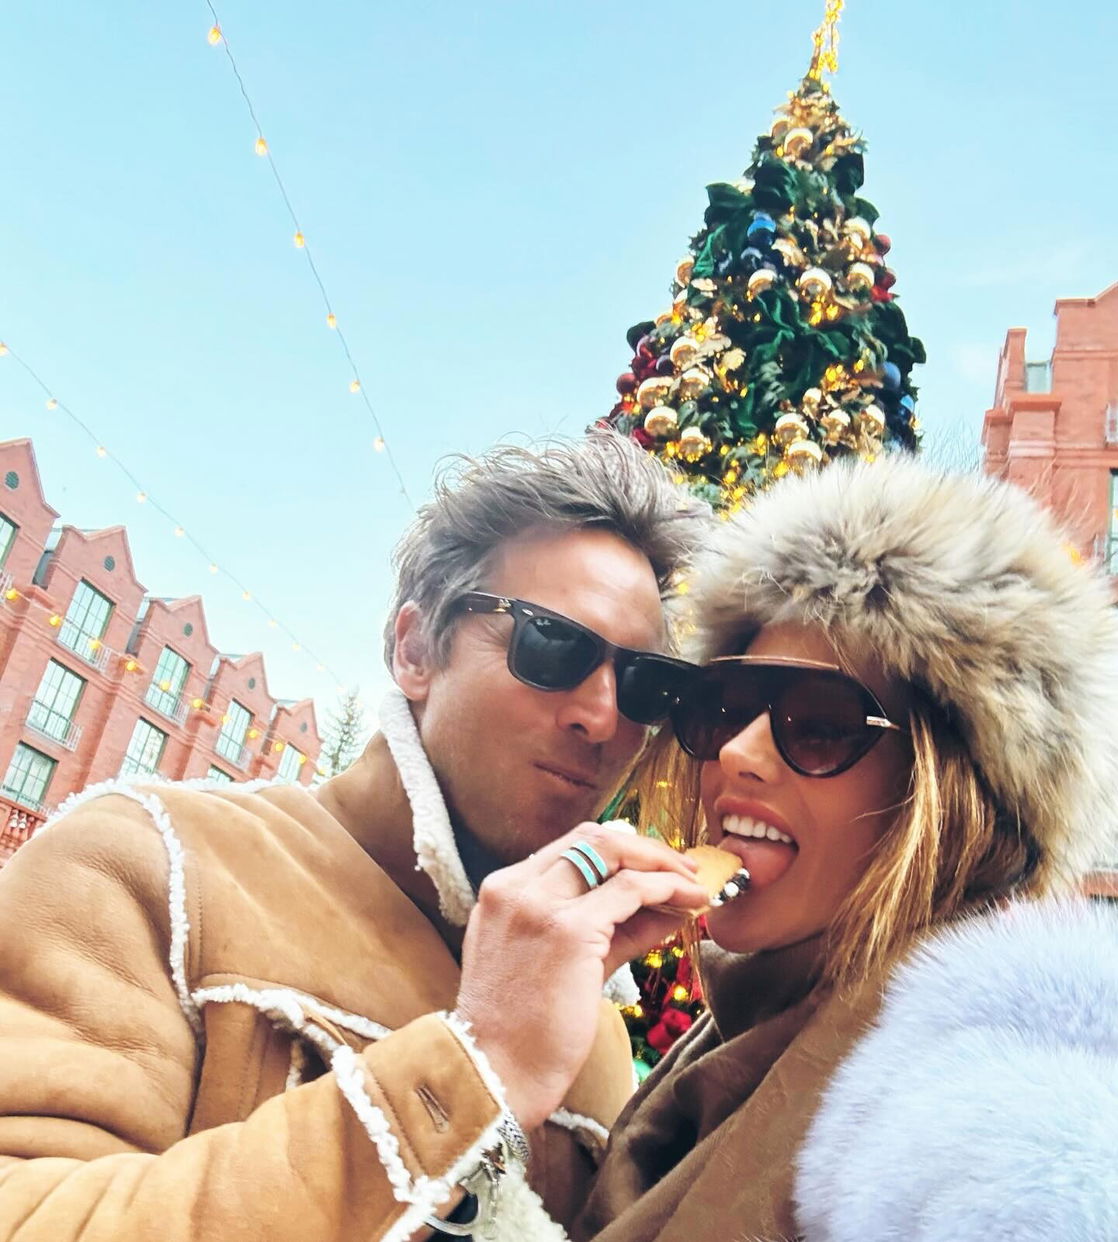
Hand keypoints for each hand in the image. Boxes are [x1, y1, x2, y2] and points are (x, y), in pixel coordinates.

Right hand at [454, 823, 707, 1129]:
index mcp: (505, 890)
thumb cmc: (523, 1031)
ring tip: (694, 884)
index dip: (621, 849)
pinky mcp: (569, 930)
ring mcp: (541, 905)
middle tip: (683, 867)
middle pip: (593, 838)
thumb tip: (666, 907)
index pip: (571, 846)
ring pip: (614, 853)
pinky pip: (631, 891)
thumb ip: (610, 930)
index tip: (654, 865)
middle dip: (646, 848)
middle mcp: (517, 887)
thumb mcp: (564, 964)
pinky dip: (666, 889)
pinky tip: (691, 903)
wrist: (494, 1077)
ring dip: (662, 864)